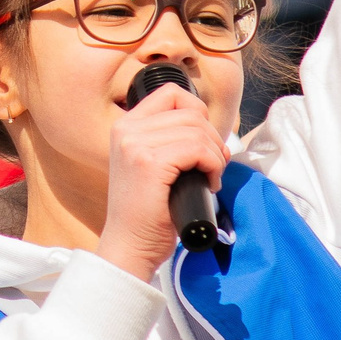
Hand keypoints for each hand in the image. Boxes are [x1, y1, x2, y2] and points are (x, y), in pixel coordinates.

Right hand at [95, 83, 227, 282]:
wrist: (130, 245)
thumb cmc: (147, 212)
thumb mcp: (151, 165)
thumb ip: (170, 141)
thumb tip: (212, 132)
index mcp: (125, 127)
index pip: (172, 94)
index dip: (198, 113)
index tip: (203, 141)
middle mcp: (126, 130)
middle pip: (191, 112)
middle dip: (213, 139)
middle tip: (213, 167)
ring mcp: (135, 145)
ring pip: (198, 130)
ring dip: (215, 155)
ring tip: (210, 178)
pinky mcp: (149, 163)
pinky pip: (198, 149)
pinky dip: (212, 165)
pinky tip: (209, 184)